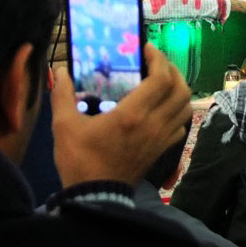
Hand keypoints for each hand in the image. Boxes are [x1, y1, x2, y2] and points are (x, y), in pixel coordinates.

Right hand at [50, 43, 191, 187]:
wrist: (94, 197)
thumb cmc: (80, 159)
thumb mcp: (64, 125)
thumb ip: (63, 95)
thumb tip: (60, 70)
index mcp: (133, 114)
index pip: (161, 78)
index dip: (159, 59)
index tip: (146, 49)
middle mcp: (154, 123)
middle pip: (181, 89)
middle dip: (172, 70)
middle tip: (155, 63)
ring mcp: (161, 138)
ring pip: (185, 107)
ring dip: (178, 89)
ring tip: (161, 81)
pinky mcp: (162, 150)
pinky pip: (180, 125)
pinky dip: (177, 111)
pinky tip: (161, 107)